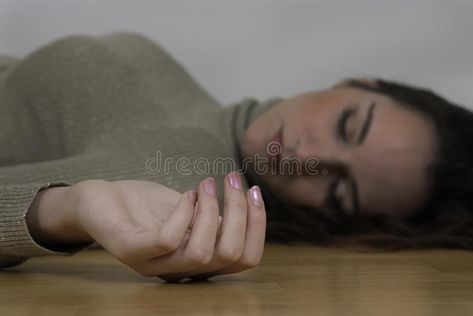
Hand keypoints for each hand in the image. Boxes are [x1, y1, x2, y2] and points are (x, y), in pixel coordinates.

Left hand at [68, 172, 265, 280]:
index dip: (257, 225)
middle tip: (233, 179)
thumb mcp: (190, 212)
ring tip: (206, 183)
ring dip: (211, 210)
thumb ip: (215, 218)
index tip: (254, 190)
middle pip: (230, 255)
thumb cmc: (147, 207)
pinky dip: (184, 213)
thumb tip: (249, 207)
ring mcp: (154, 265)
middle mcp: (180, 270)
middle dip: (239, 212)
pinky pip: (167, 240)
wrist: (99, 201)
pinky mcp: (130, 251)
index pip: (245, 259)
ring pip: (202, 253)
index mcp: (198, 261)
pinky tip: (185, 194)